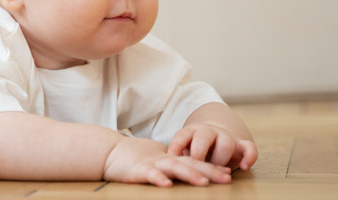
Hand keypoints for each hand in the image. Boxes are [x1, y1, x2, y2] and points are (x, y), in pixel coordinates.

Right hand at [103, 136, 231, 186]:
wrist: (109, 152)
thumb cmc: (135, 159)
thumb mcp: (158, 161)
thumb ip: (174, 166)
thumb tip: (192, 173)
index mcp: (171, 159)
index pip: (195, 162)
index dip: (212, 167)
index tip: (228, 174)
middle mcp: (165, 160)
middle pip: (191, 164)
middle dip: (210, 171)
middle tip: (226, 178)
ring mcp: (152, 164)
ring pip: (174, 168)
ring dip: (189, 175)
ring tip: (203, 183)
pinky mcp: (138, 170)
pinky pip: (149, 175)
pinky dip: (158, 179)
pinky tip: (167, 185)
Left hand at [167, 122, 257, 170]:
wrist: (216, 138)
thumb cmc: (195, 149)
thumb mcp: (184, 149)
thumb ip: (178, 156)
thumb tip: (166, 168)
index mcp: (192, 131)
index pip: (182, 135)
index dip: (176, 145)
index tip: (172, 157)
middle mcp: (209, 132)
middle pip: (204, 138)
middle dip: (199, 153)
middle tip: (196, 167)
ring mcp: (226, 137)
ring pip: (226, 144)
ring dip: (220, 160)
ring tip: (216, 172)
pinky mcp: (241, 145)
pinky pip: (249, 148)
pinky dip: (249, 157)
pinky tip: (243, 167)